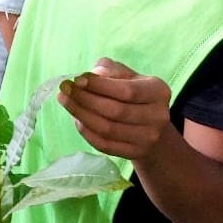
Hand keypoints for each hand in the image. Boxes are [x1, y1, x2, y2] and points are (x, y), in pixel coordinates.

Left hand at [57, 58, 172, 161]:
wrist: (147, 123)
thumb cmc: (131, 90)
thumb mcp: (124, 73)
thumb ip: (108, 69)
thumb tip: (91, 75)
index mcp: (158, 91)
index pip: (127, 91)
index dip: (99, 86)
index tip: (76, 79)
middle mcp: (158, 116)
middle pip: (115, 111)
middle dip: (85, 100)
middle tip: (63, 91)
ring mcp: (148, 138)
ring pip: (108, 129)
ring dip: (81, 114)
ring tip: (65, 101)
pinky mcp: (135, 153)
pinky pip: (104, 145)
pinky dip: (86, 132)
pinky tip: (76, 119)